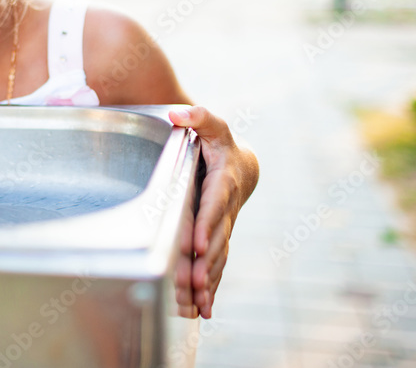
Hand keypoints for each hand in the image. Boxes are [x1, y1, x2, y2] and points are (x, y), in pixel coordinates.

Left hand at [169, 105, 257, 318]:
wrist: (242, 164)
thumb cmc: (220, 143)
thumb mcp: (213, 126)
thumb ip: (198, 117)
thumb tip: (178, 113)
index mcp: (223, 182)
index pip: (214, 205)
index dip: (206, 224)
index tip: (197, 242)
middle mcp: (226, 209)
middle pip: (217, 239)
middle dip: (207, 262)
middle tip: (196, 282)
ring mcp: (224, 227)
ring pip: (218, 257)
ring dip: (209, 280)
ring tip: (199, 304)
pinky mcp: (219, 239)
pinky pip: (217, 264)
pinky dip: (211, 286)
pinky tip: (202, 309)